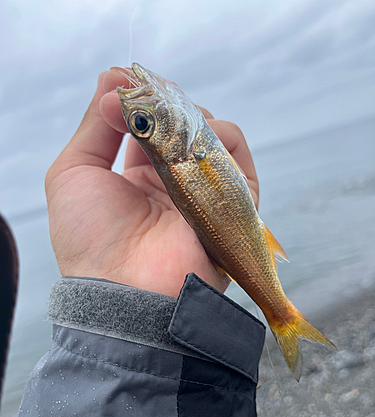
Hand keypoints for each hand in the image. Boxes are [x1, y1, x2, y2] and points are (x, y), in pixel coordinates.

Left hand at [45, 69, 258, 297]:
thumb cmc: (88, 236)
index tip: (128, 83)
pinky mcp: (230, 205)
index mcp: (138, 178)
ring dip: (195, 119)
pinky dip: (224, 138)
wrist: (121, 288)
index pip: (153, 127)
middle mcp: (174, 183)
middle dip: (170, 104)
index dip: (144, 101)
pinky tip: (198, 136)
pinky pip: (239, 161)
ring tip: (172, 123)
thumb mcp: (73, 172)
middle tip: (151, 100)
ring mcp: (202, 193)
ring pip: (214, 137)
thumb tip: (112, 79)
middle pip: (186, 127)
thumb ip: (93, 125)